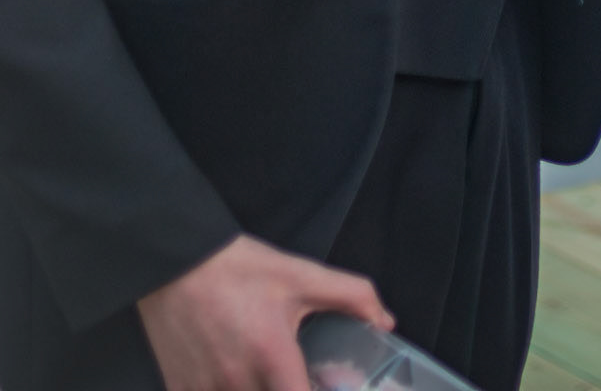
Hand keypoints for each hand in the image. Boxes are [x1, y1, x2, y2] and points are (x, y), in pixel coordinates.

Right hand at [138, 233, 391, 390]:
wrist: (175, 261)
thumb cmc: (239, 268)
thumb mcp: (300, 275)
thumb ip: (351, 296)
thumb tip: (385, 322)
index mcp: (272, 356)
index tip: (325, 385)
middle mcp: (237, 382)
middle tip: (295, 377)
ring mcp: (204, 390)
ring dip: (258, 389)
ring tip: (269, 377)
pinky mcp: (180, 390)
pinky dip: (227, 390)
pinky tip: (236, 377)